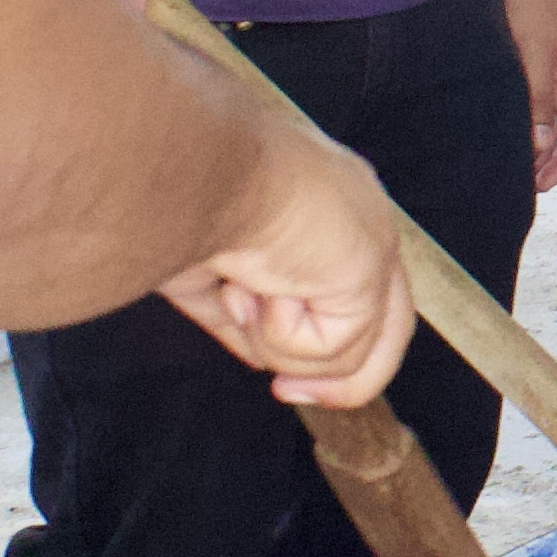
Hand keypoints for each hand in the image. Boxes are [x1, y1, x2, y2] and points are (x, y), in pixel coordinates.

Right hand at [165, 111, 417, 407]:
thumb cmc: (171, 191)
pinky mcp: (372, 269)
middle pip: (385, 320)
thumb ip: (245, 307)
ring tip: (244, 298)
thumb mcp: (206, 262)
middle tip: (287, 392)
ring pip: (355, 346)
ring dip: (282, 346)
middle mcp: (356, 213)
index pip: (347, 279)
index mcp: (319, 197)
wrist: (186, 164)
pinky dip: (284, 338)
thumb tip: (262, 357)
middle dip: (338, 376)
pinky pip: (338, 351)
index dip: (322, 338)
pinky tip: (256, 290)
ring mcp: (372, 239)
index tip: (282, 381)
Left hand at [502, 0, 556, 187]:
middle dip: (552, 160)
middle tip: (527, 184)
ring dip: (540, 145)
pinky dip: (529, 124)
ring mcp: (554, 73)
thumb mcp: (534, 57)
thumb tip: (540, 144)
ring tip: (519, 167)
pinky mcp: (536, 65)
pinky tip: (512, 134)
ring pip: (553, 120)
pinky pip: (538, 104)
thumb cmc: (531, 7)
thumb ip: (537, 101)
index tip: (545, 183)